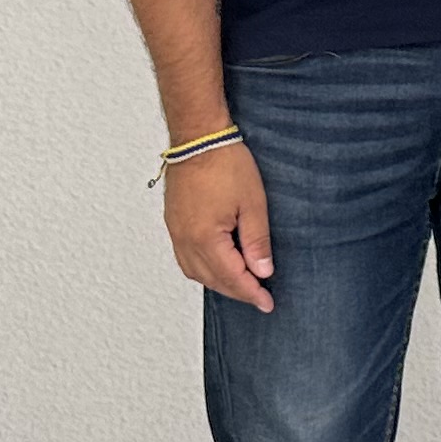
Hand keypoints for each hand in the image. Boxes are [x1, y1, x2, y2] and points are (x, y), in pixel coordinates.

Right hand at [165, 145, 276, 308]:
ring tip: (241, 284)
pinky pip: (185, 258)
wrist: (198, 138)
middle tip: (259, 296)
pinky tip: (217, 266)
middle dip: (237, 291)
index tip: (267, 303)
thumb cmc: (225, 163)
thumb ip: (256, 241)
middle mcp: (185, 240)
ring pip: (195, 272)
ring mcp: (176, 232)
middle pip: (212, 279)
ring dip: (218, 282)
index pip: (232, 277)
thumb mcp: (253, 204)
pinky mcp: (173, 223)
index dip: (252, 293)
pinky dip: (203, 269)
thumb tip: (262, 271)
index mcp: (205, 238)